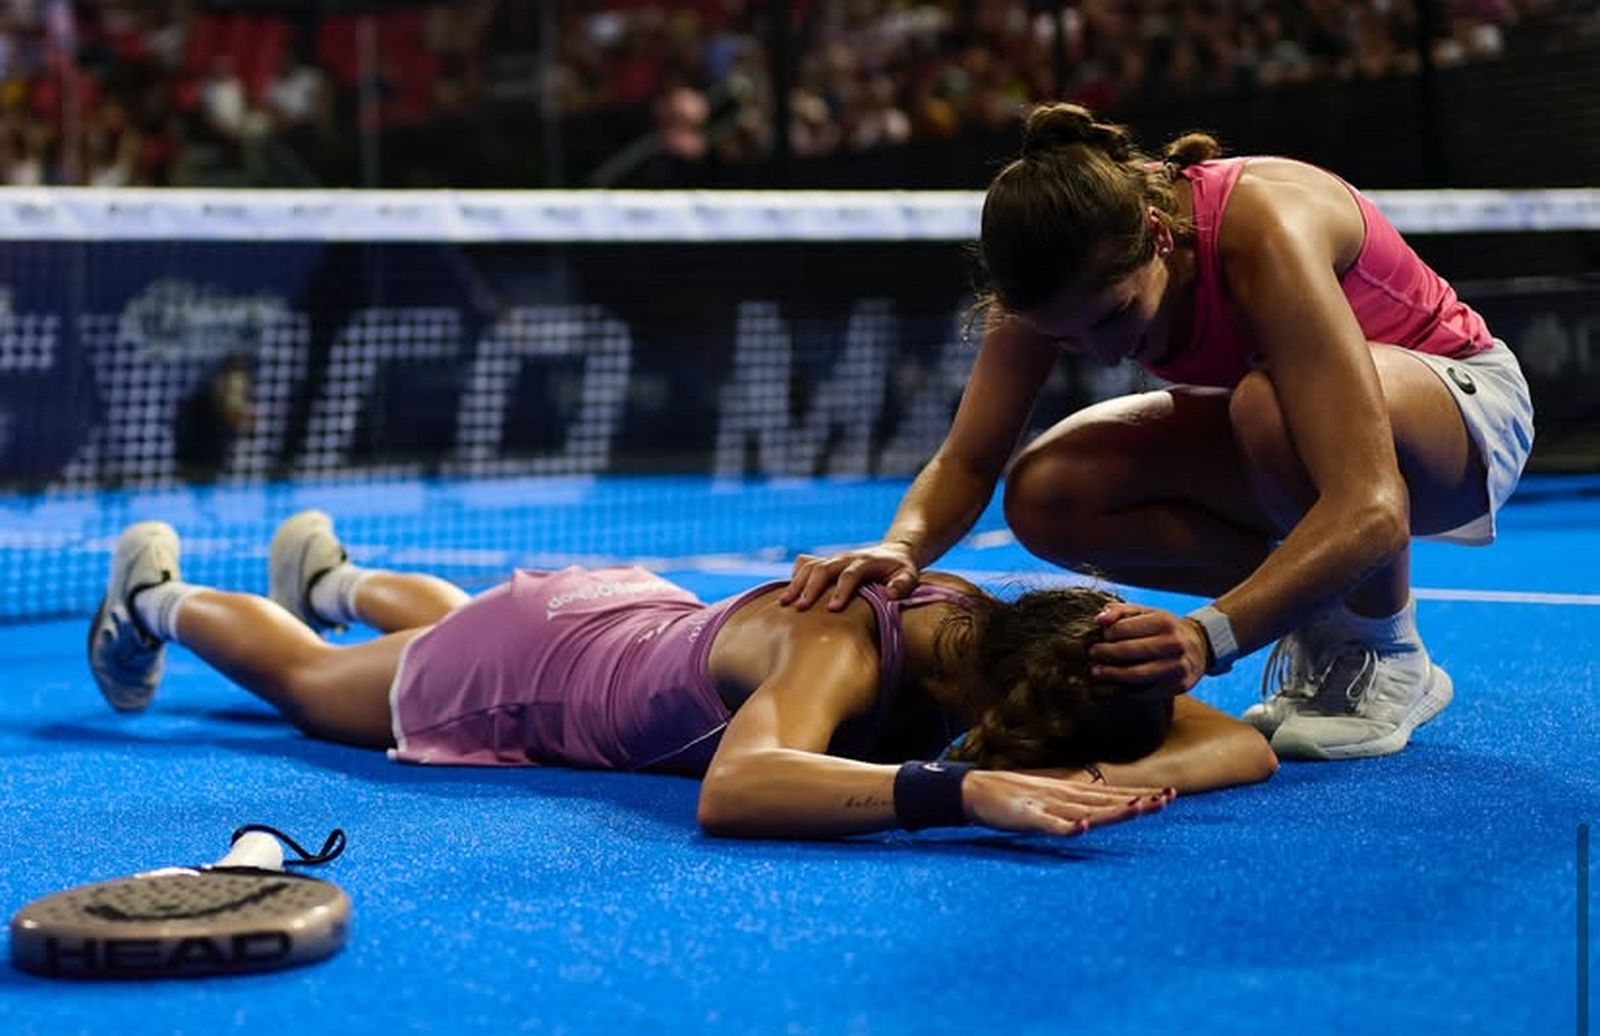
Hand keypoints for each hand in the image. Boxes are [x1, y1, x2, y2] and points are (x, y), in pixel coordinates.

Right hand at [780, 543, 920, 610]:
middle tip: (799, 608)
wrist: (893, 552)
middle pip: (822, 569)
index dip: (841, 591)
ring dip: (796, 583)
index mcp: (864, 561)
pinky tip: (786, 593)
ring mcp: (832, 559)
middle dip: (810, 587)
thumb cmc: (900, 569)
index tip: (832, 609)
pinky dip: (794, 575)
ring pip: (809, 566)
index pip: (850, 574)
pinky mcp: (825, 562)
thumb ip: (903, 584)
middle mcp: (844, 557)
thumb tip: (891, 595)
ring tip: (783, 603)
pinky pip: (805, 564)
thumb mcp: (909, 575)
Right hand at [962, 769, 1173, 836]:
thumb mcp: (1049, 801)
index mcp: (1071, 793)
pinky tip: (1083, 828)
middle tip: (1167, 799)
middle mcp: (1065, 796)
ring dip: (1112, 811)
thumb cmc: (1013, 798)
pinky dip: (1066, 827)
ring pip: (1086, 810)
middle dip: (1137, 800)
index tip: (1168, 794)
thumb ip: (1072, 807)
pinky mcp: (1028, 816)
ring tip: (1138, 809)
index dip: (1139, 794)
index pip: (1112, 793)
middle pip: (1107, 800)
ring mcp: (1048, 805)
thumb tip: (1096, 813)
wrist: (975, 790)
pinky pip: (1050, 824)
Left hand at [1088, 603, 1208, 694]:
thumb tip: (1098, 620)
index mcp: (1164, 621)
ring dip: (1111, 674)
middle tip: (1092, 654)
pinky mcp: (1179, 686)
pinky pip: (1146, 691)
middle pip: (1128, 651)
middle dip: (1105, 653)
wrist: (1201, 647)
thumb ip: (1120, 612)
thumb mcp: (1147, 613)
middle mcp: (1173, 643)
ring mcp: (1177, 667)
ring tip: (1096, 672)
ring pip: (1136, 674)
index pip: (1124, 628)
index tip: (1100, 637)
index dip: (1107, 634)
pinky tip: (1115, 685)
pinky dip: (1127, 689)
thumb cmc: (1165, 628)